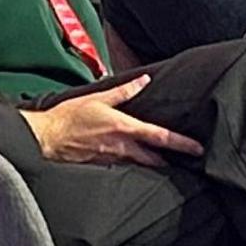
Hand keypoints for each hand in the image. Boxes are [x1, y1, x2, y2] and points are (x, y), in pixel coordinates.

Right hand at [24, 76, 203, 166]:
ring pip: (140, 164)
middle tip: (187, 161)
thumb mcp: (98, 98)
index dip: (180, 143)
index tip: (197, 148)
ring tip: (167, 161)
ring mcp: (113, 158)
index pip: (159, 138)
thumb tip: (143, 81)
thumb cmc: (70, 117)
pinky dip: (135, 163)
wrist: (47, 138)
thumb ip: (123, 91)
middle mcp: (122, 147)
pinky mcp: (103, 164)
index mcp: (124, 128)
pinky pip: (125, 165)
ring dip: (154, 162)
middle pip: (154, 158)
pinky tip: (137, 160)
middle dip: (171, 160)